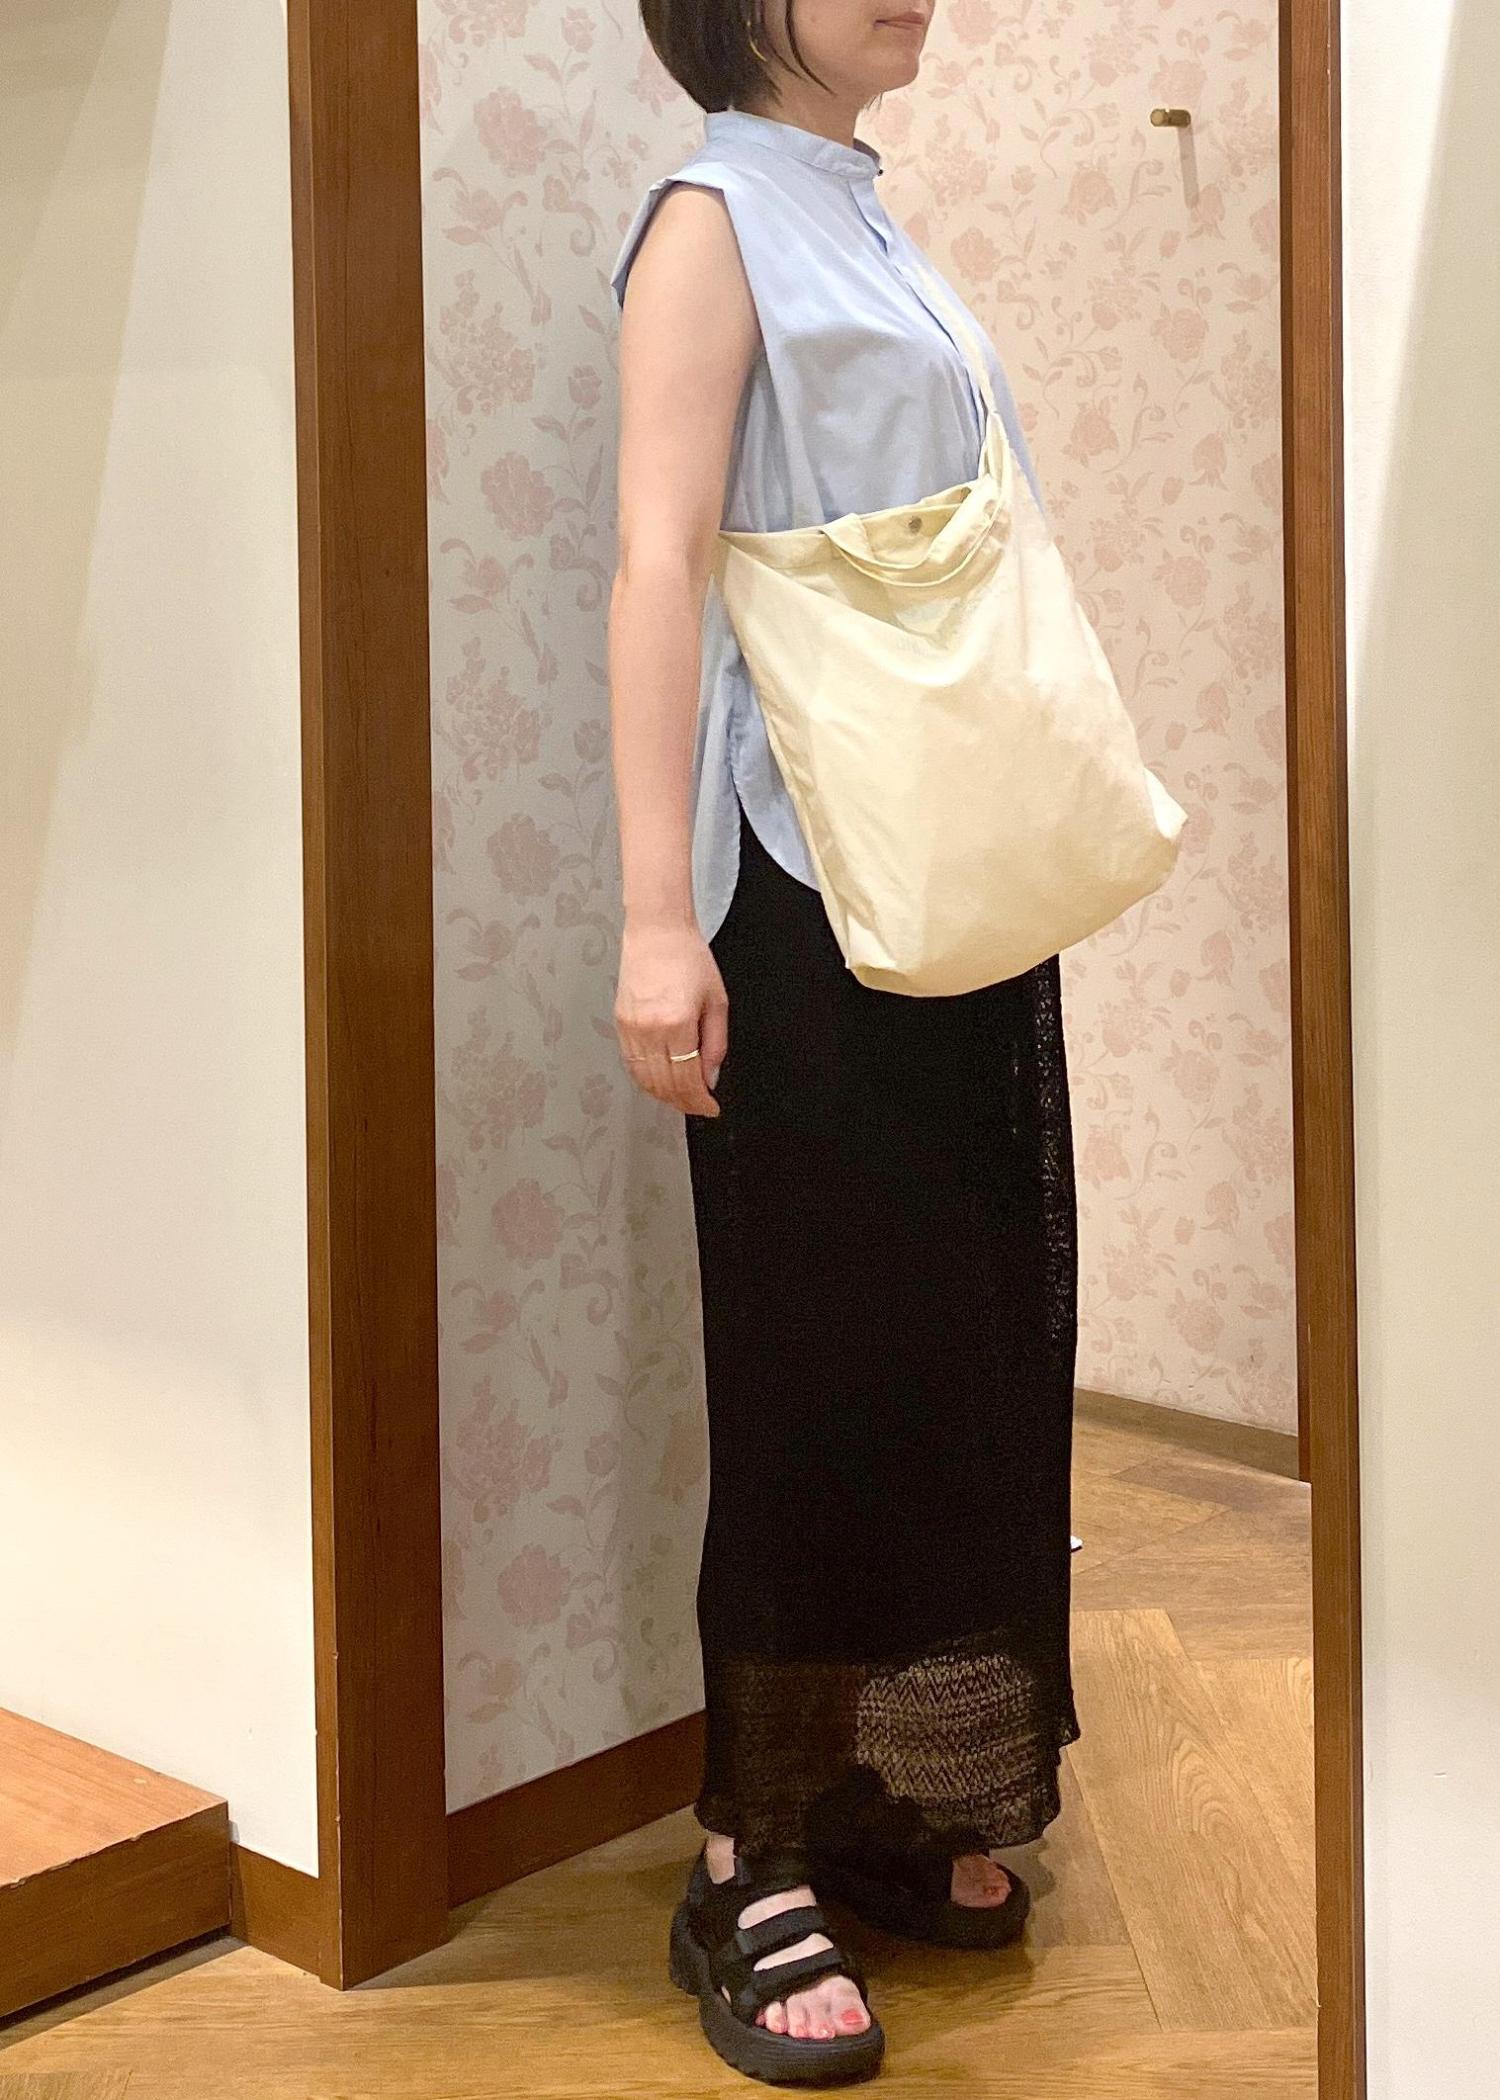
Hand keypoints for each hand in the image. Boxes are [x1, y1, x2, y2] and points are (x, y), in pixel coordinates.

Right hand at [614, 918, 728, 1117]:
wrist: (657, 932)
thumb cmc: (689, 958)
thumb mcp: (717, 1001)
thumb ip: (715, 1043)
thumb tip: (710, 1077)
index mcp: (677, 1022)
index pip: (687, 1079)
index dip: (700, 1101)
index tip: (710, 1107)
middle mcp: (650, 1029)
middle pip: (665, 1084)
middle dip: (684, 1103)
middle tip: (698, 1107)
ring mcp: (631, 1028)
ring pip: (645, 1079)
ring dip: (664, 1095)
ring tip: (681, 1099)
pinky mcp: (620, 1023)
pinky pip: (631, 1063)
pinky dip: (646, 1079)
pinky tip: (659, 1082)